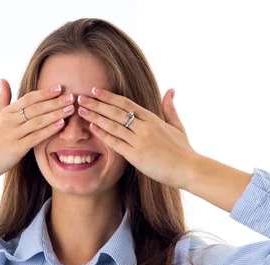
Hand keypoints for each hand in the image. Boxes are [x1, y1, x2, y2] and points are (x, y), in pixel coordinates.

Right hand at [0, 79, 75, 182]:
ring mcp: (13, 134)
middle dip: (55, 102)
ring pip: (38, 121)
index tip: (60, 88)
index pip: (29, 98)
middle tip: (72, 97)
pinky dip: (49, 130)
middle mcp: (10, 120)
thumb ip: (2, 98)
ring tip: (70, 109)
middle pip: (36, 108)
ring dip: (56, 114)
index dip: (45, 93)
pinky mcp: (16, 148)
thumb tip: (3, 79)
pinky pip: (36, 137)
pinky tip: (61, 125)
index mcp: (7, 112)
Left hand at [76, 87, 199, 188]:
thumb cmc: (183, 150)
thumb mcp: (177, 126)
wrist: (188, 169)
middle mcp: (145, 127)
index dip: (109, 96)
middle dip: (97, 103)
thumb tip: (171, 90)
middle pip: (116, 111)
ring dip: (95, 116)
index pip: (126, 103)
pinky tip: (92, 127)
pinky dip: (103, 134)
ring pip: (113, 125)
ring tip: (81, 110)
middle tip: (80, 97)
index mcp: (152, 119)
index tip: (95, 90)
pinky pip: (116, 142)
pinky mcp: (136, 156)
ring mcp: (140, 141)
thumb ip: (170, 108)